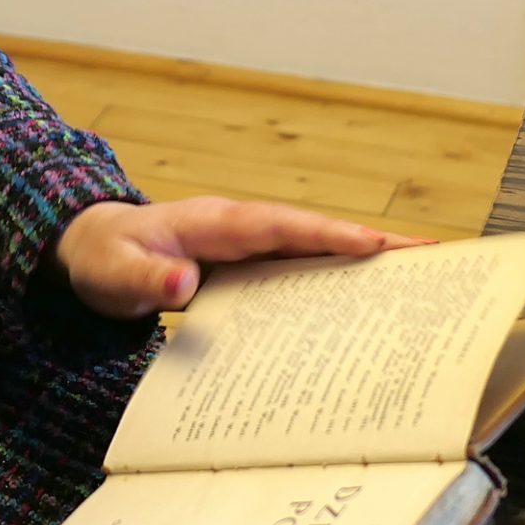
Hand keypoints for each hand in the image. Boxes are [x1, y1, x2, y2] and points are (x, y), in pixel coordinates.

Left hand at [50, 196, 436, 319]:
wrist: (91, 248)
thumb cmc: (102, 258)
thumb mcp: (110, 272)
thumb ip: (142, 278)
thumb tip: (182, 284)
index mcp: (215, 223)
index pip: (281, 226)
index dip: (327, 235)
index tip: (374, 246)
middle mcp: (242, 227)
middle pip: (317, 232)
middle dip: (372, 243)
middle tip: (433, 255)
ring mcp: (249, 243)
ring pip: (316, 248)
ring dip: (365, 260)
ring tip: (423, 276)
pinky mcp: (250, 262)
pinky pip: (300, 267)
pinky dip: (337, 276)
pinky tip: (367, 300)